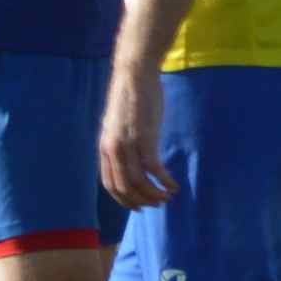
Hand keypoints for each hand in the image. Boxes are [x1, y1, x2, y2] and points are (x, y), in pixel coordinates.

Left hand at [100, 66, 175, 208]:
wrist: (134, 74)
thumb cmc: (130, 96)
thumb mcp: (118, 124)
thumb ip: (121, 142)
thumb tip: (131, 156)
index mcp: (105, 148)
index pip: (111, 185)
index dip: (125, 200)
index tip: (139, 207)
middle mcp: (114, 150)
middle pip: (125, 188)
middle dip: (142, 201)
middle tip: (158, 204)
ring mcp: (129, 145)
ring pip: (140, 183)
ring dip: (155, 195)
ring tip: (168, 196)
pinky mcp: (145, 138)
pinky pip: (154, 170)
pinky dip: (165, 181)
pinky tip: (174, 185)